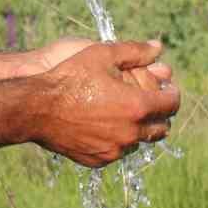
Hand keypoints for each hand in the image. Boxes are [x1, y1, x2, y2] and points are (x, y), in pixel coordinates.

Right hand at [29, 41, 180, 167]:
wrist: (36, 108)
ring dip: (137, 127)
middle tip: (148, 100)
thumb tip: (157, 47)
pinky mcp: (99, 160)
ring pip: (139, 141)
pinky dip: (116, 139)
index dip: (171, 93)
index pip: (171, 104)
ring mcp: (115, 150)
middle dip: (159, 113)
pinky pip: (117, 151)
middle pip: (161, 128)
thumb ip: (134, 51)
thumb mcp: (101, 55)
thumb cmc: (68, 77)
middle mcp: (131, 133)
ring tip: (122, 111)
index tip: (165, 87)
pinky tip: (103, 124)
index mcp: (137, 106)